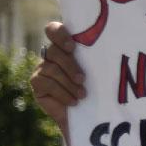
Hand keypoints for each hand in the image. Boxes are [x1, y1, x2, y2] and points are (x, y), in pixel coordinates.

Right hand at [30, 22, 86, 143]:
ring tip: (82, 95)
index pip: (53, 30)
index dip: (59, 35)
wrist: (87, 115)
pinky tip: (73, 102)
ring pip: (51, 68)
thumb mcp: (98, 73)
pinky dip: (62, 93)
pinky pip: (46, 83)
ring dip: (69, 83)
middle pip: (54, 51)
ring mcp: (42, 67)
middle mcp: (51, 54)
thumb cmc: (96, 89)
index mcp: (65, 45)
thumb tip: (109, 47)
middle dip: (69, 65)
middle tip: (82, 79)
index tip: (72, 47)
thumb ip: (96, 58)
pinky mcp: (36, 82)